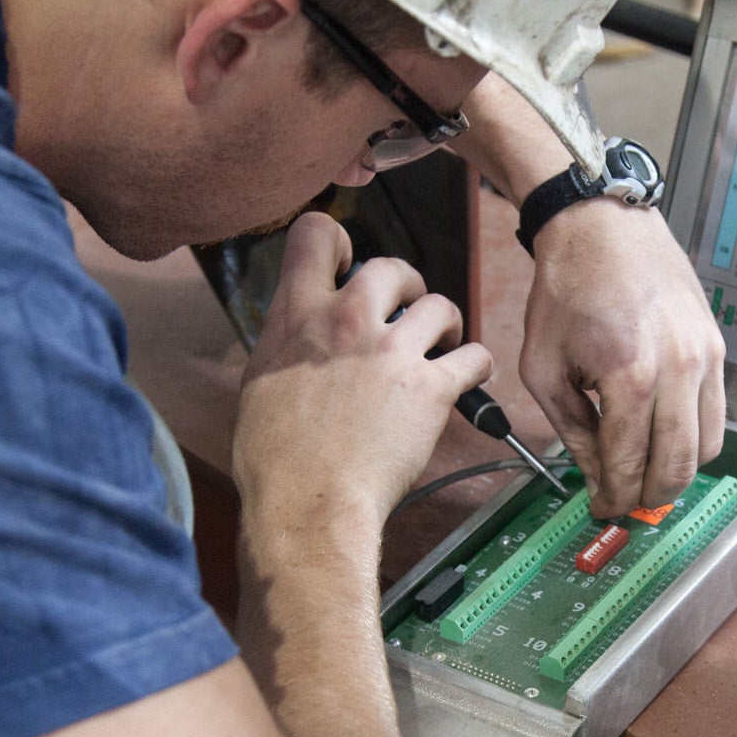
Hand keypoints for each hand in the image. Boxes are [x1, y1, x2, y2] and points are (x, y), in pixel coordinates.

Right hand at [234, 213, 491, 538]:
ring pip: (440, 305)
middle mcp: (345, 320)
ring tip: (442, 348)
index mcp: (296, 315)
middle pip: (392, 266)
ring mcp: (390, 351)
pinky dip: (476, 365)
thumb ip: (288, 342)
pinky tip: (468, 379)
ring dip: (446, 325)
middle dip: (407, 286)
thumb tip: (300, 334)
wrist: (306, 502)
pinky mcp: (430, 387)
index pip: (317, 233)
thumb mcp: (260, 381)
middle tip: (408, 316)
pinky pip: (474, 356)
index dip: (341, 242)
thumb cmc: (274, 459)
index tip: (349, 265)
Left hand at [521, 202, 725, 517]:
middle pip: (678, 468)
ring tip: (645, 472)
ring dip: (676, 472)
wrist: (602, 228)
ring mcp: (705, 358)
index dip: (613, 499)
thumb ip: (572, 431)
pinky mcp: (717, 349)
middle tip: (625, 501)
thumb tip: (595, 477)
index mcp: (628, 375)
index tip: (602, 509)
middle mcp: (678, 369)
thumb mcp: (544, 368)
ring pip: (707, 449)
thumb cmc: (567, 290)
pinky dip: (693, 437)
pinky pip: (718, 415)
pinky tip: (662, 434)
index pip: (630, 465)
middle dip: (648, 497)